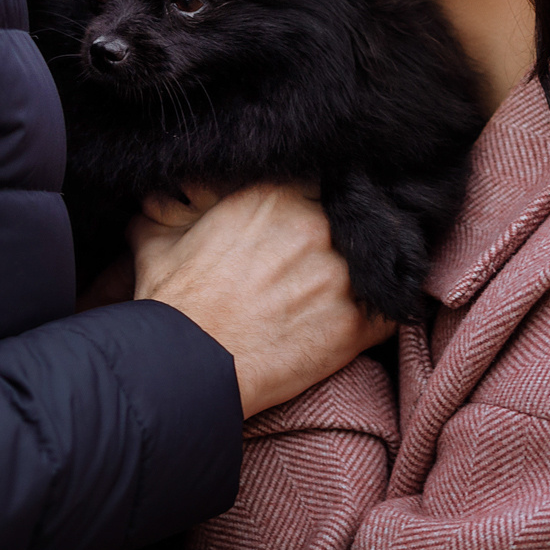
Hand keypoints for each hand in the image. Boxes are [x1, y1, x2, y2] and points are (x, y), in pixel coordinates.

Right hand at [131, 183, 392, 418]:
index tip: (317, 214)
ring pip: (375, 261)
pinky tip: (365, 320)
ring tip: (346, 290)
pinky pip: (390, 311)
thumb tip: (159, 195)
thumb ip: (174, 204)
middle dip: (342, 235)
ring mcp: (340, 275)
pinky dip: (381, 315)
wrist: (182, 370)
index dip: (320, 198)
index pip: (321, 180)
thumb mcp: (160, 236)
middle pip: (352, 217)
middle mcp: (316, 226)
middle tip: (326, 259)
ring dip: (366, 273)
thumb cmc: (171, 306)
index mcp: (275, 194)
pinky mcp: (354, 325)